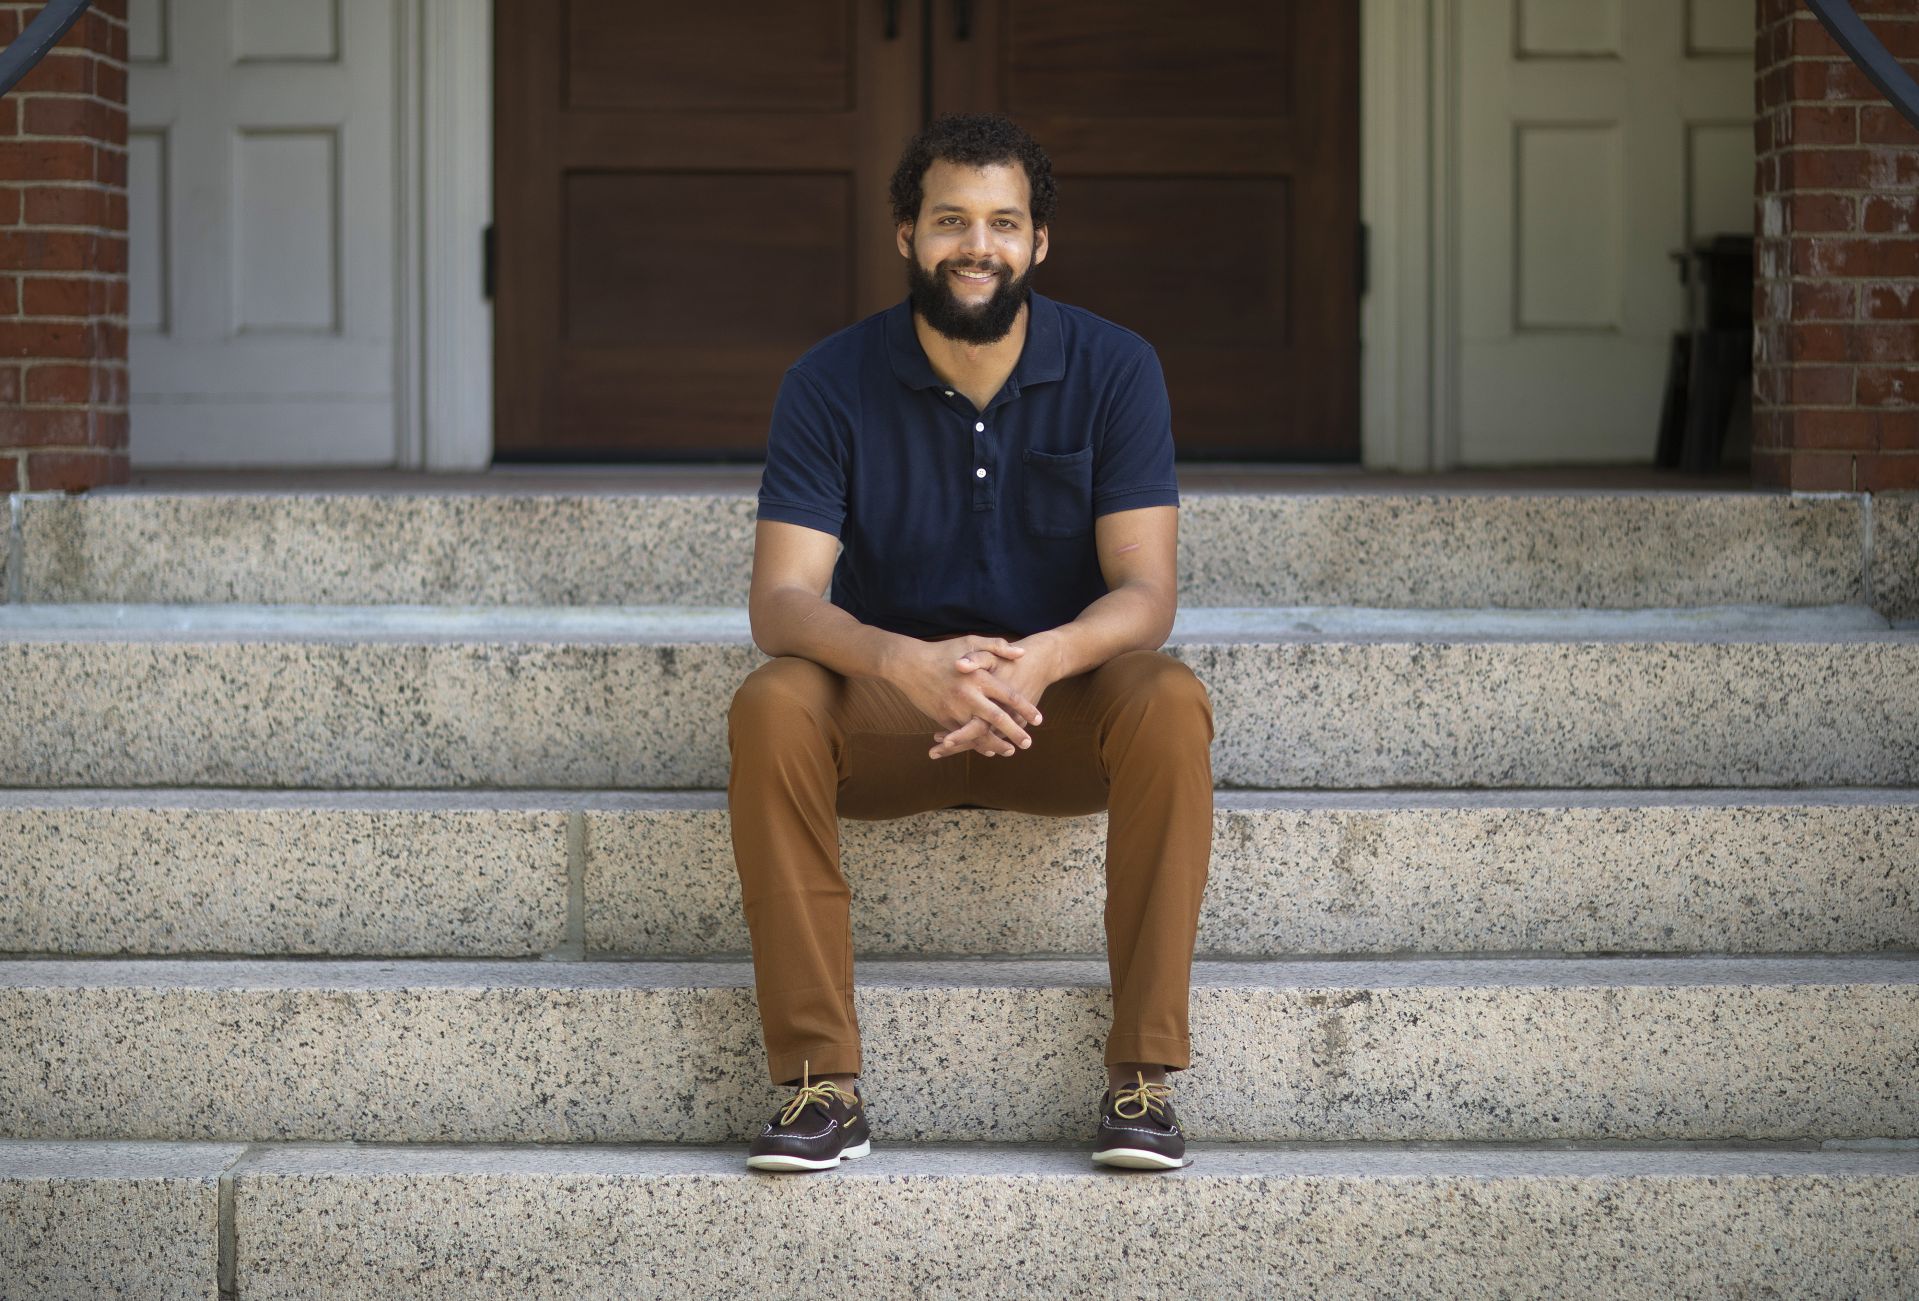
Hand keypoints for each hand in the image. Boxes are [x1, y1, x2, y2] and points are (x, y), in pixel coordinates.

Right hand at [885, 635, 1043, 757]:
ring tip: (1009, 751)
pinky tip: (987, 749)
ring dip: (996, 744)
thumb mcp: (971, 641)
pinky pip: (963, 735)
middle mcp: (968, 695)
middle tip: (1028, 743)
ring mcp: (954, 709)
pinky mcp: (943, 718)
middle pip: (998, 719)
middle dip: (1015, 733)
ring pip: (979, 733)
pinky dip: (975, 744)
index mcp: (979, 677)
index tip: (1039, 719)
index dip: (1026, 709)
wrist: (909, 664)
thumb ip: (998, 647)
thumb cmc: (943, 651)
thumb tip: (1022, 654)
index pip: (1009, 696)